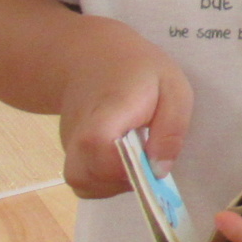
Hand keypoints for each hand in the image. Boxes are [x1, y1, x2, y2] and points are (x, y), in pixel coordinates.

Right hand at [55, 22, 190, 198]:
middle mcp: (78, 133)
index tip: (151, 163)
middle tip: (147, 163)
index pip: (97, 147)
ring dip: (114, 185)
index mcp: (107, 111)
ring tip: (138, 162)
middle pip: (83, 176)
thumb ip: (171, 128)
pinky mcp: (70, 152)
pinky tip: (125, 162)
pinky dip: (105, 182)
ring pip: (82, 183)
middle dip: (121, 183)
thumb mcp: (172, 88)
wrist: (91, 56)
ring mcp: (69, 145)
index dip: (124, 167)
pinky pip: (84, 180)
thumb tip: (160, 170)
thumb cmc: (137, 70)